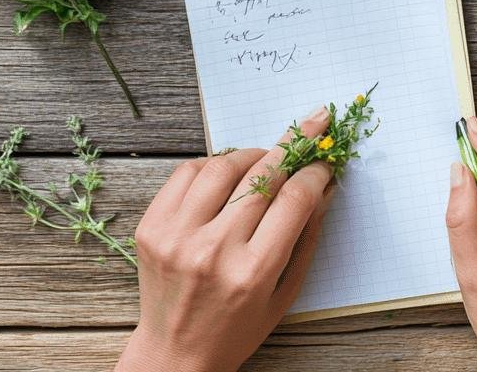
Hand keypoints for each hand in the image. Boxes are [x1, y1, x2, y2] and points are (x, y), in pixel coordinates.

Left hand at [116, 107, 335, 371]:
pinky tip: (227, 172)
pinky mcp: (152, 227)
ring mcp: (176, 235)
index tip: (325, 161)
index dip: (315, 173)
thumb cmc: (236, 328)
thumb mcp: (283, 294)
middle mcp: (213, 250)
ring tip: (266, 158)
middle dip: (293, 146)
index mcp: (252, 272)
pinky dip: (211, 164)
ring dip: (251, 154)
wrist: (174, 352)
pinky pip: (185, 174)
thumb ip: (305, 239)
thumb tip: (323, 187)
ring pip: (221, 167)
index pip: (293, 200)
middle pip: (261, 177)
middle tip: (311, 127)